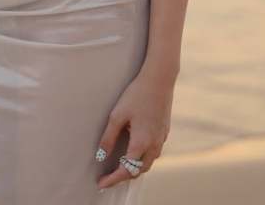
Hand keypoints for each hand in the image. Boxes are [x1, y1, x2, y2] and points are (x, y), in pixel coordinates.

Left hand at [95, 69, 173, 191]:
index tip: (101, 184)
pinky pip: (153, 153)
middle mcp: (153, 145)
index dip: (113, 180)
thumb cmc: (136, 95)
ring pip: (148, 163)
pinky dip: (142, 159)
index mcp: (141, 143)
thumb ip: (108, 138)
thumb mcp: (117, 115)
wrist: (159, 80)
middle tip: (108, 178)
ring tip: (120, 168)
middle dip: (123, 177)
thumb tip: (100, 157)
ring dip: (134, 169)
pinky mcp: (164, 132)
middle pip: (138, 171)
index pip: (126, 170)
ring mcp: (161, 139)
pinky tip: (135, 152)